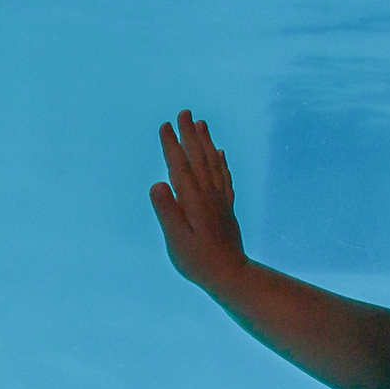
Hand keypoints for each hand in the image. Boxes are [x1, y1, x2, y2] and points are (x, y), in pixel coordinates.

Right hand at [150, 110, 247, 294]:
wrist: (231, 275)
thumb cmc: (198, 262)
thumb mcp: (176, 241)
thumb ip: (167, 212)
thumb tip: (158, 184)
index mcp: (194, 202)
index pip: (180, 167)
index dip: (172, 146)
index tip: (165, 126)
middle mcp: (209, 196)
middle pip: (199, 159)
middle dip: (190, 134)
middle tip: (184, 112)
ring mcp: (220, 201)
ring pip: (214, 164)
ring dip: (206, 142)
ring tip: (201, 123)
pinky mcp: (227, 208)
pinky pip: (225, 178)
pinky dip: (222, 162)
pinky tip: (220, 153)